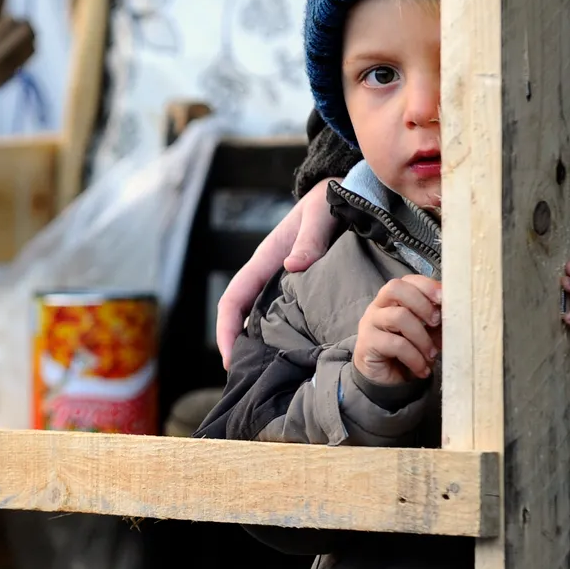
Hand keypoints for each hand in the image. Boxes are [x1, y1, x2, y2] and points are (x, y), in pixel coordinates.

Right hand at [216, 177, 339, 368]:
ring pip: (258, 316)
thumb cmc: (330, 200)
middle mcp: (268, 271)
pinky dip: (278, 335)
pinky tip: (292, 354)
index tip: (228, 357)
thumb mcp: (321, 213)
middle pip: (239, 313)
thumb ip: (311, 238)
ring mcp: (281, 279)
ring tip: (263, 374)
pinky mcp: (298, 284)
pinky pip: (280, 313)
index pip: (233, 298)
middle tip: (241, 378)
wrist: (343, 190)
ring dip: (254, 343)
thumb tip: (293, 266)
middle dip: (235, 345)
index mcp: (266, 258)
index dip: (226, 329)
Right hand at [354, 275, 443, 385]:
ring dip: (422, 337)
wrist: (387, 382)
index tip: (445, 298)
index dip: (427, 285)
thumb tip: (457, 312)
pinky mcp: (367, 343)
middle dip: (422, 304)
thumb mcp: (427, 334)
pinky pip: (396, 344)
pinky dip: (415, 358)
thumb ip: (437, 321)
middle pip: (395, 288)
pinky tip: (422, 369)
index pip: (407, 280)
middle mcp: (378, 307)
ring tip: (432, 354)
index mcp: (393, 299)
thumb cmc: (408, 352)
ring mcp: (370, 323)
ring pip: (398, 316)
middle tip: (437, 323)